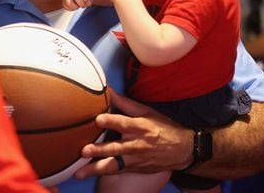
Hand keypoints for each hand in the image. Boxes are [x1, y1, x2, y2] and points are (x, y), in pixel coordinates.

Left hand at [74, 88, 191, 178]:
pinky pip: (117, 171)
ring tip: (79, 172)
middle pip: (117, 148)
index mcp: (141, 127)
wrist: (183, 150)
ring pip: (114, 165)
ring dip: (96, 168)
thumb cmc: (163, 127)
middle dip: (100, 150)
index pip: (124, 123)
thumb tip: (107, 89)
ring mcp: (135, 159)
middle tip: (84, 150)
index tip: (98, 119)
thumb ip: (124, 103)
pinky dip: (102, 172)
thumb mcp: (146, 112)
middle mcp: (137, 144)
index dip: (111, 121)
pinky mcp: (134, 168)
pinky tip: (88, 174)